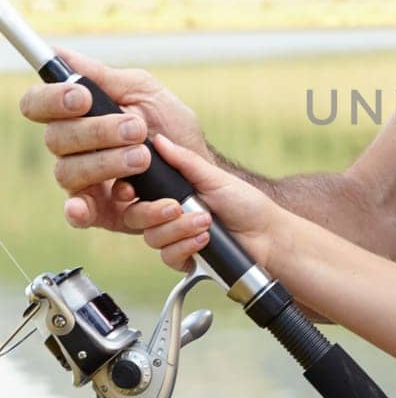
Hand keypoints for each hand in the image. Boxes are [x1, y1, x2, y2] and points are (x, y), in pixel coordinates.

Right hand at [18, 49, 207, 232]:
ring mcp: (85, 182)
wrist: (203, 169)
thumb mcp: (145, 92)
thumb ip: (104, 77)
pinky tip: (101, 201)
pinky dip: (84, 210)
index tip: (82, 98)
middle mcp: (74, 150)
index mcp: (78, 117)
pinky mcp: (101, 213)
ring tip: (145, 157)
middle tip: (136, 129)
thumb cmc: (172, 127)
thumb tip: (61, 53)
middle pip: (56, 140)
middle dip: (97, 131)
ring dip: (107, 163)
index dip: (52, 100)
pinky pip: (82, 215)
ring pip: (69, 174)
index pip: (39, 106)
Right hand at [125, 134, 283, 272]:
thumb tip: (159, 140)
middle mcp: (168, 214)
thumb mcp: (214, 178)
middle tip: (178, 208)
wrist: (266, 236)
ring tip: (205, 223)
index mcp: (172, 191)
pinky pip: (168, 257)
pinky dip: (186, 248)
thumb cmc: (245, 204)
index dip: (127, 193)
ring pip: (152, 238)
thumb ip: (184, 162)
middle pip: (135, 216)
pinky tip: (204, 241)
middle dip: (156, 213)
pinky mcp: (184, 258)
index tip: (132, 192)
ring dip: (179, 230)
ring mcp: (175, 237)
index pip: (134, 192)